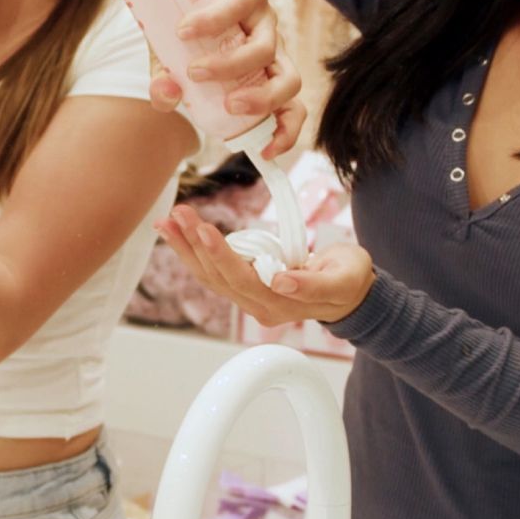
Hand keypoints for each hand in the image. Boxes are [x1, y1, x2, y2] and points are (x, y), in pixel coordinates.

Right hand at [148, 0, 305, 158]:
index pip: (290, 105)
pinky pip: (239, 5)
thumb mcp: (167, 62)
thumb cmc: (177, 25)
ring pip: (266, 48)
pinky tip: (184, 30)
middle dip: (263, 100)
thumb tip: (165, 96)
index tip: (268, 151)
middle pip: (289, 80)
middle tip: (228, 105)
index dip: (287, 130)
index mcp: (260, 71)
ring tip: (194, 70)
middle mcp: (268, 46)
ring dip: (232, 66)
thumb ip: (165, 85)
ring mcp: (262, 16)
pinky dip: (212, 22)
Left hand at [155, 206, 373, 325]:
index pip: (243, 279)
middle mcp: (260, 306)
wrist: (351, 294)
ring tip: (168, 220)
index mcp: (283, 304)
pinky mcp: (245, 287)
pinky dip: (192, 250)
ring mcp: (250, 298)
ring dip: (186, 246)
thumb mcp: (344, 278)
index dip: (221, 255)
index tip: (203, 230)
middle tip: (180, 213)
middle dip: (196, 243)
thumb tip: (281, 283)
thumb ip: (314, 284)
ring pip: (210, 275)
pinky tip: (176, 232)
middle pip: (219, 276)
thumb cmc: (349, 280)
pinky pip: (212, 271)